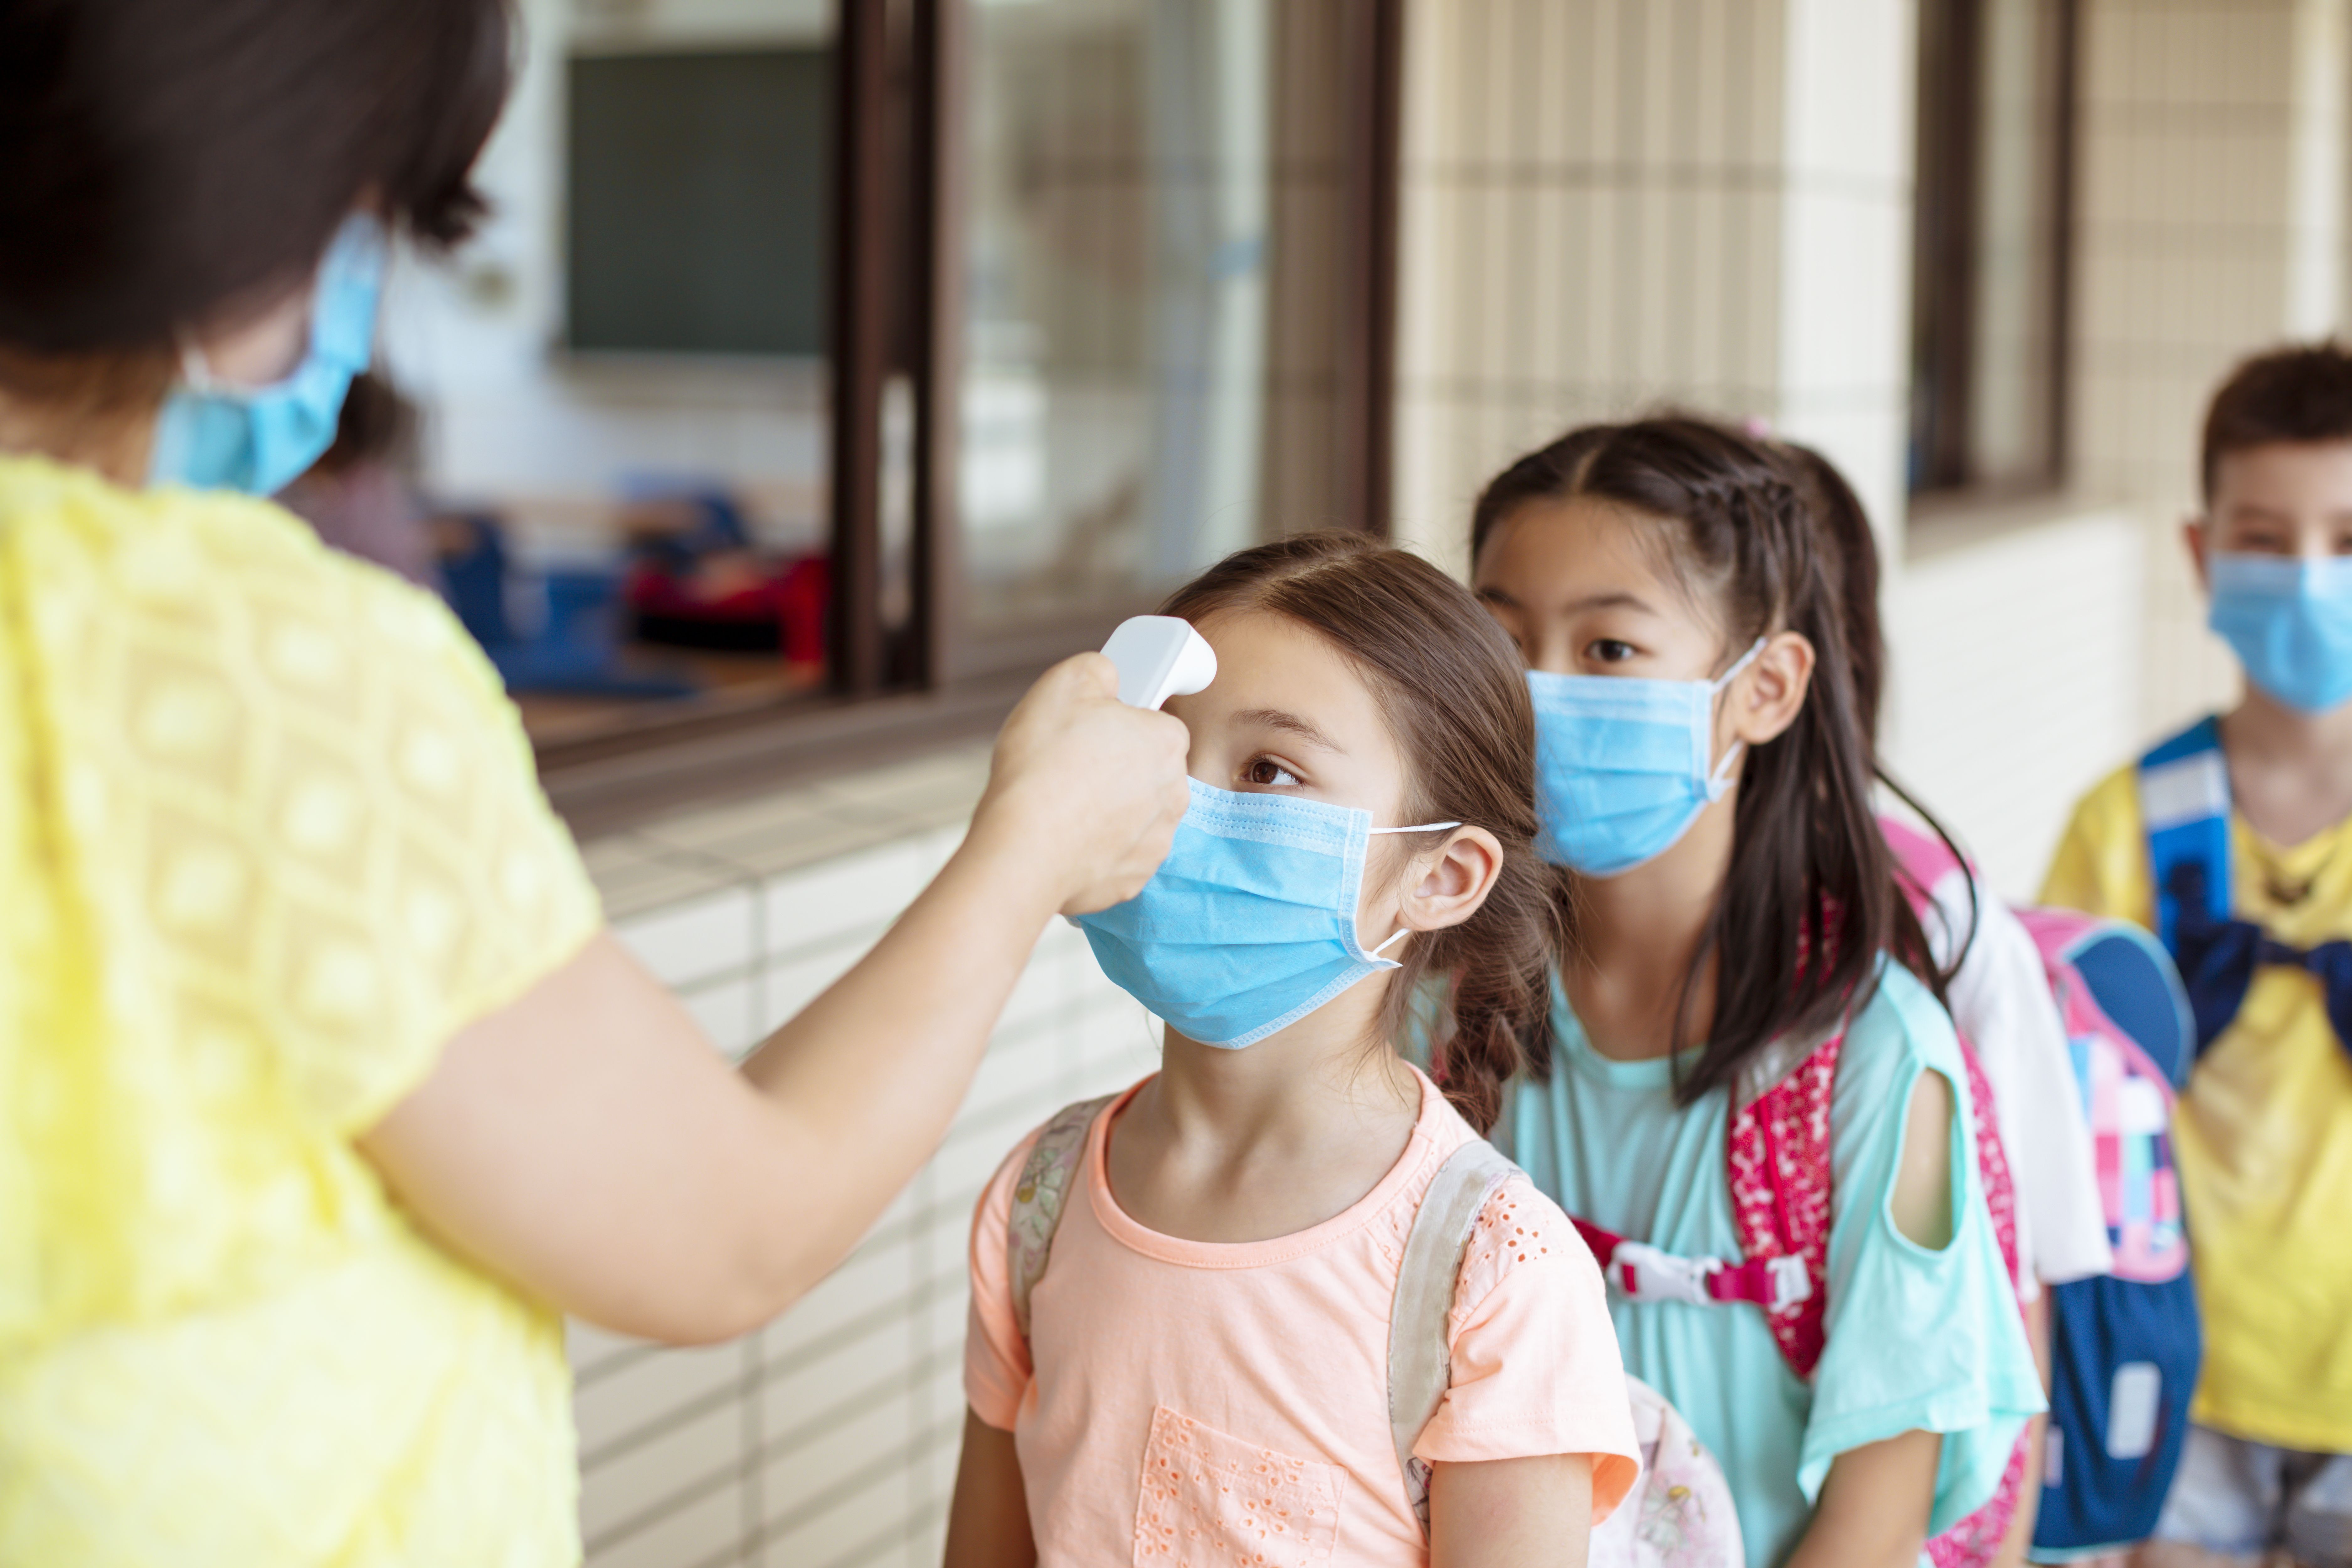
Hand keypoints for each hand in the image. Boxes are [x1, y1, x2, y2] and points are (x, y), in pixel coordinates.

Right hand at [976, 652, 1190, 914]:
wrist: (1023, 848)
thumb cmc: (1044, 765)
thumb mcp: (1066, 682)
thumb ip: (1100, 670)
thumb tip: (1109, 676)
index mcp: (1166, 742)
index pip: (1154, 723)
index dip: (1119, 724)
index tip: (1089, 731)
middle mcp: (1173, 794)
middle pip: (1145, 771)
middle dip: (1113, 768)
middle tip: (1068, 765)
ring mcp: (1155, 842)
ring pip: (1132, 815)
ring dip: (1103, 809)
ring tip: (1058, 803)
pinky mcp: (1132, 880)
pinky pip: (1114, 854)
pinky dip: (1092, 848)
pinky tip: (1061, 838)